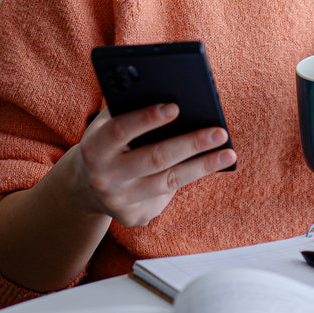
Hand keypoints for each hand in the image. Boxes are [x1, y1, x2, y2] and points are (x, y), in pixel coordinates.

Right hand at [54, 103, 234, 227]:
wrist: (84, 186)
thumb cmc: (108, 142)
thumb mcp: (107, 125)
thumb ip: (130, 110)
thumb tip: (176, 95)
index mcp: (94, 149)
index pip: (121, 130)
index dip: (147, 118)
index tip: (176, 106)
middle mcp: (104, 178)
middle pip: (154, 159)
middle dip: (190, 144)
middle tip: (220, 132)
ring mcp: (119, 201)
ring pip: (168, 182)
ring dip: (203, 166)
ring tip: (228, 153)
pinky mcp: (133, 217)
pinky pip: (167, 196)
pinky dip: (189, 178)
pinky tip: (209, 167)